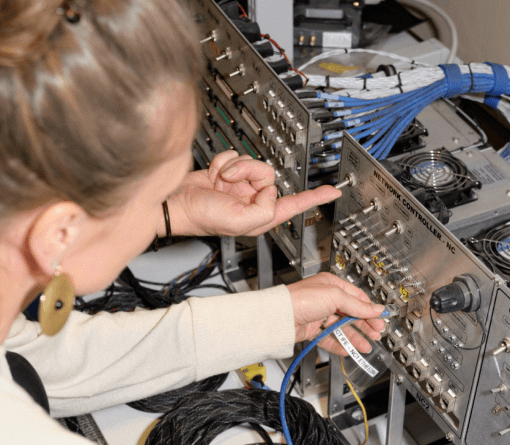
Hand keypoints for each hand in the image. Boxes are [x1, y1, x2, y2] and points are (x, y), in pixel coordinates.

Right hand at [168, 150, 340, 236]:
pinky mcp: (229, 173)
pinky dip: (224, 162)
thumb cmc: (202, 217)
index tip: (333, 192)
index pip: (296, 205)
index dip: (316, 198)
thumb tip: (270, 191)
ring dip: (234, 167)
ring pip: (253, 162)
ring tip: (219, 179)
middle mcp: (255, 199)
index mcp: (262, 215)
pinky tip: (214, 174)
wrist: (176, 203)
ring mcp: (242, 185)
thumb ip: (264, 209)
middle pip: (269, 175)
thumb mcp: (240, 222)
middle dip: (248, 172)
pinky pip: (237, 156)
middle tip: (230, 181)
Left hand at [287, 272, 385, 356]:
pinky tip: (348, 350)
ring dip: (355, 338)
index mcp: (332, 286)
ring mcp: (319, 315)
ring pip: (341, 328)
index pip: (357, 297)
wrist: (280, 317)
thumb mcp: (335, 297)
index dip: (370, 309)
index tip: (380, 318)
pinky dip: (339, 345)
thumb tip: (376, 309)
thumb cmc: (302, 299)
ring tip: (365, 347)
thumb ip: (358, 305)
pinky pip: (329, 339)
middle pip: (351, 314)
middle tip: (376, 334)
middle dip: (365, 325)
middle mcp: (326, 300)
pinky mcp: (312, 330)